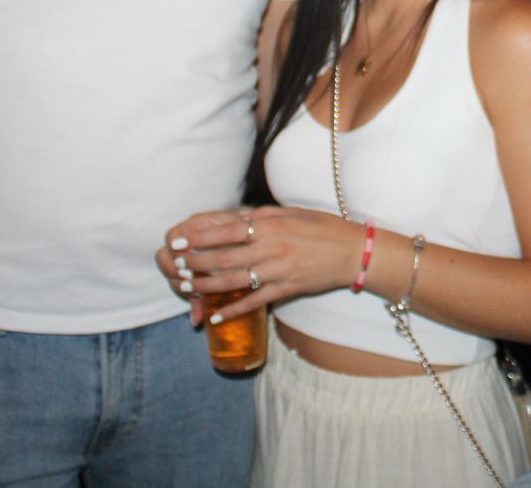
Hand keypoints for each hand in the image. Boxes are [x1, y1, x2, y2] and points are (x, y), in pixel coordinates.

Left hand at [157, 206, 363, 324]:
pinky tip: (216, 317)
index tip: (177, 241)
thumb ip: (261, 217)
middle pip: (223, 257)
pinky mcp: (286, 289)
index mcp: (270, 225)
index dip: (197, 237)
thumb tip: (232, 218)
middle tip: (176, 267)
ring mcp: (278, 270)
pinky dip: (233, 311)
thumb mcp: (290, 213)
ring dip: (206, 287)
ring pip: (233, 281)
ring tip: (186, 289)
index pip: (224, 230)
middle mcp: (271, 247)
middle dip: (195, 263)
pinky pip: (255, 302)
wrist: (354, 252)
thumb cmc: (322, 228)